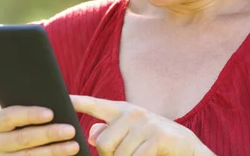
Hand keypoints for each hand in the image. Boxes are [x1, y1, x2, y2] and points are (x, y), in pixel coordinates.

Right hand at [0, 106, 79, 154]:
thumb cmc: (10, 130)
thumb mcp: (9, 122)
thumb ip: (23, 115)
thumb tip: (52, 109)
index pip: (11, 116)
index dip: (31, 114)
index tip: (51, 113)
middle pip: (23, 138)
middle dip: (49, 134)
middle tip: (70, 130)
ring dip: (54, 151)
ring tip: (73, 146)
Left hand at [70, 95, 214, 155]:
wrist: (186, 147)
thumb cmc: (153, 142)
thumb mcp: (130, 134)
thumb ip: (109, 131)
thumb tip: (92, 134)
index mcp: (122, 110)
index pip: (95, 104)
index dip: (77, 102)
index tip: (62, 99)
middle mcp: (133, 113)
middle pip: (103, 142)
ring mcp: (146, 123)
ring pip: (119, 154)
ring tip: (138, 155)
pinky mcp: (157, 136)